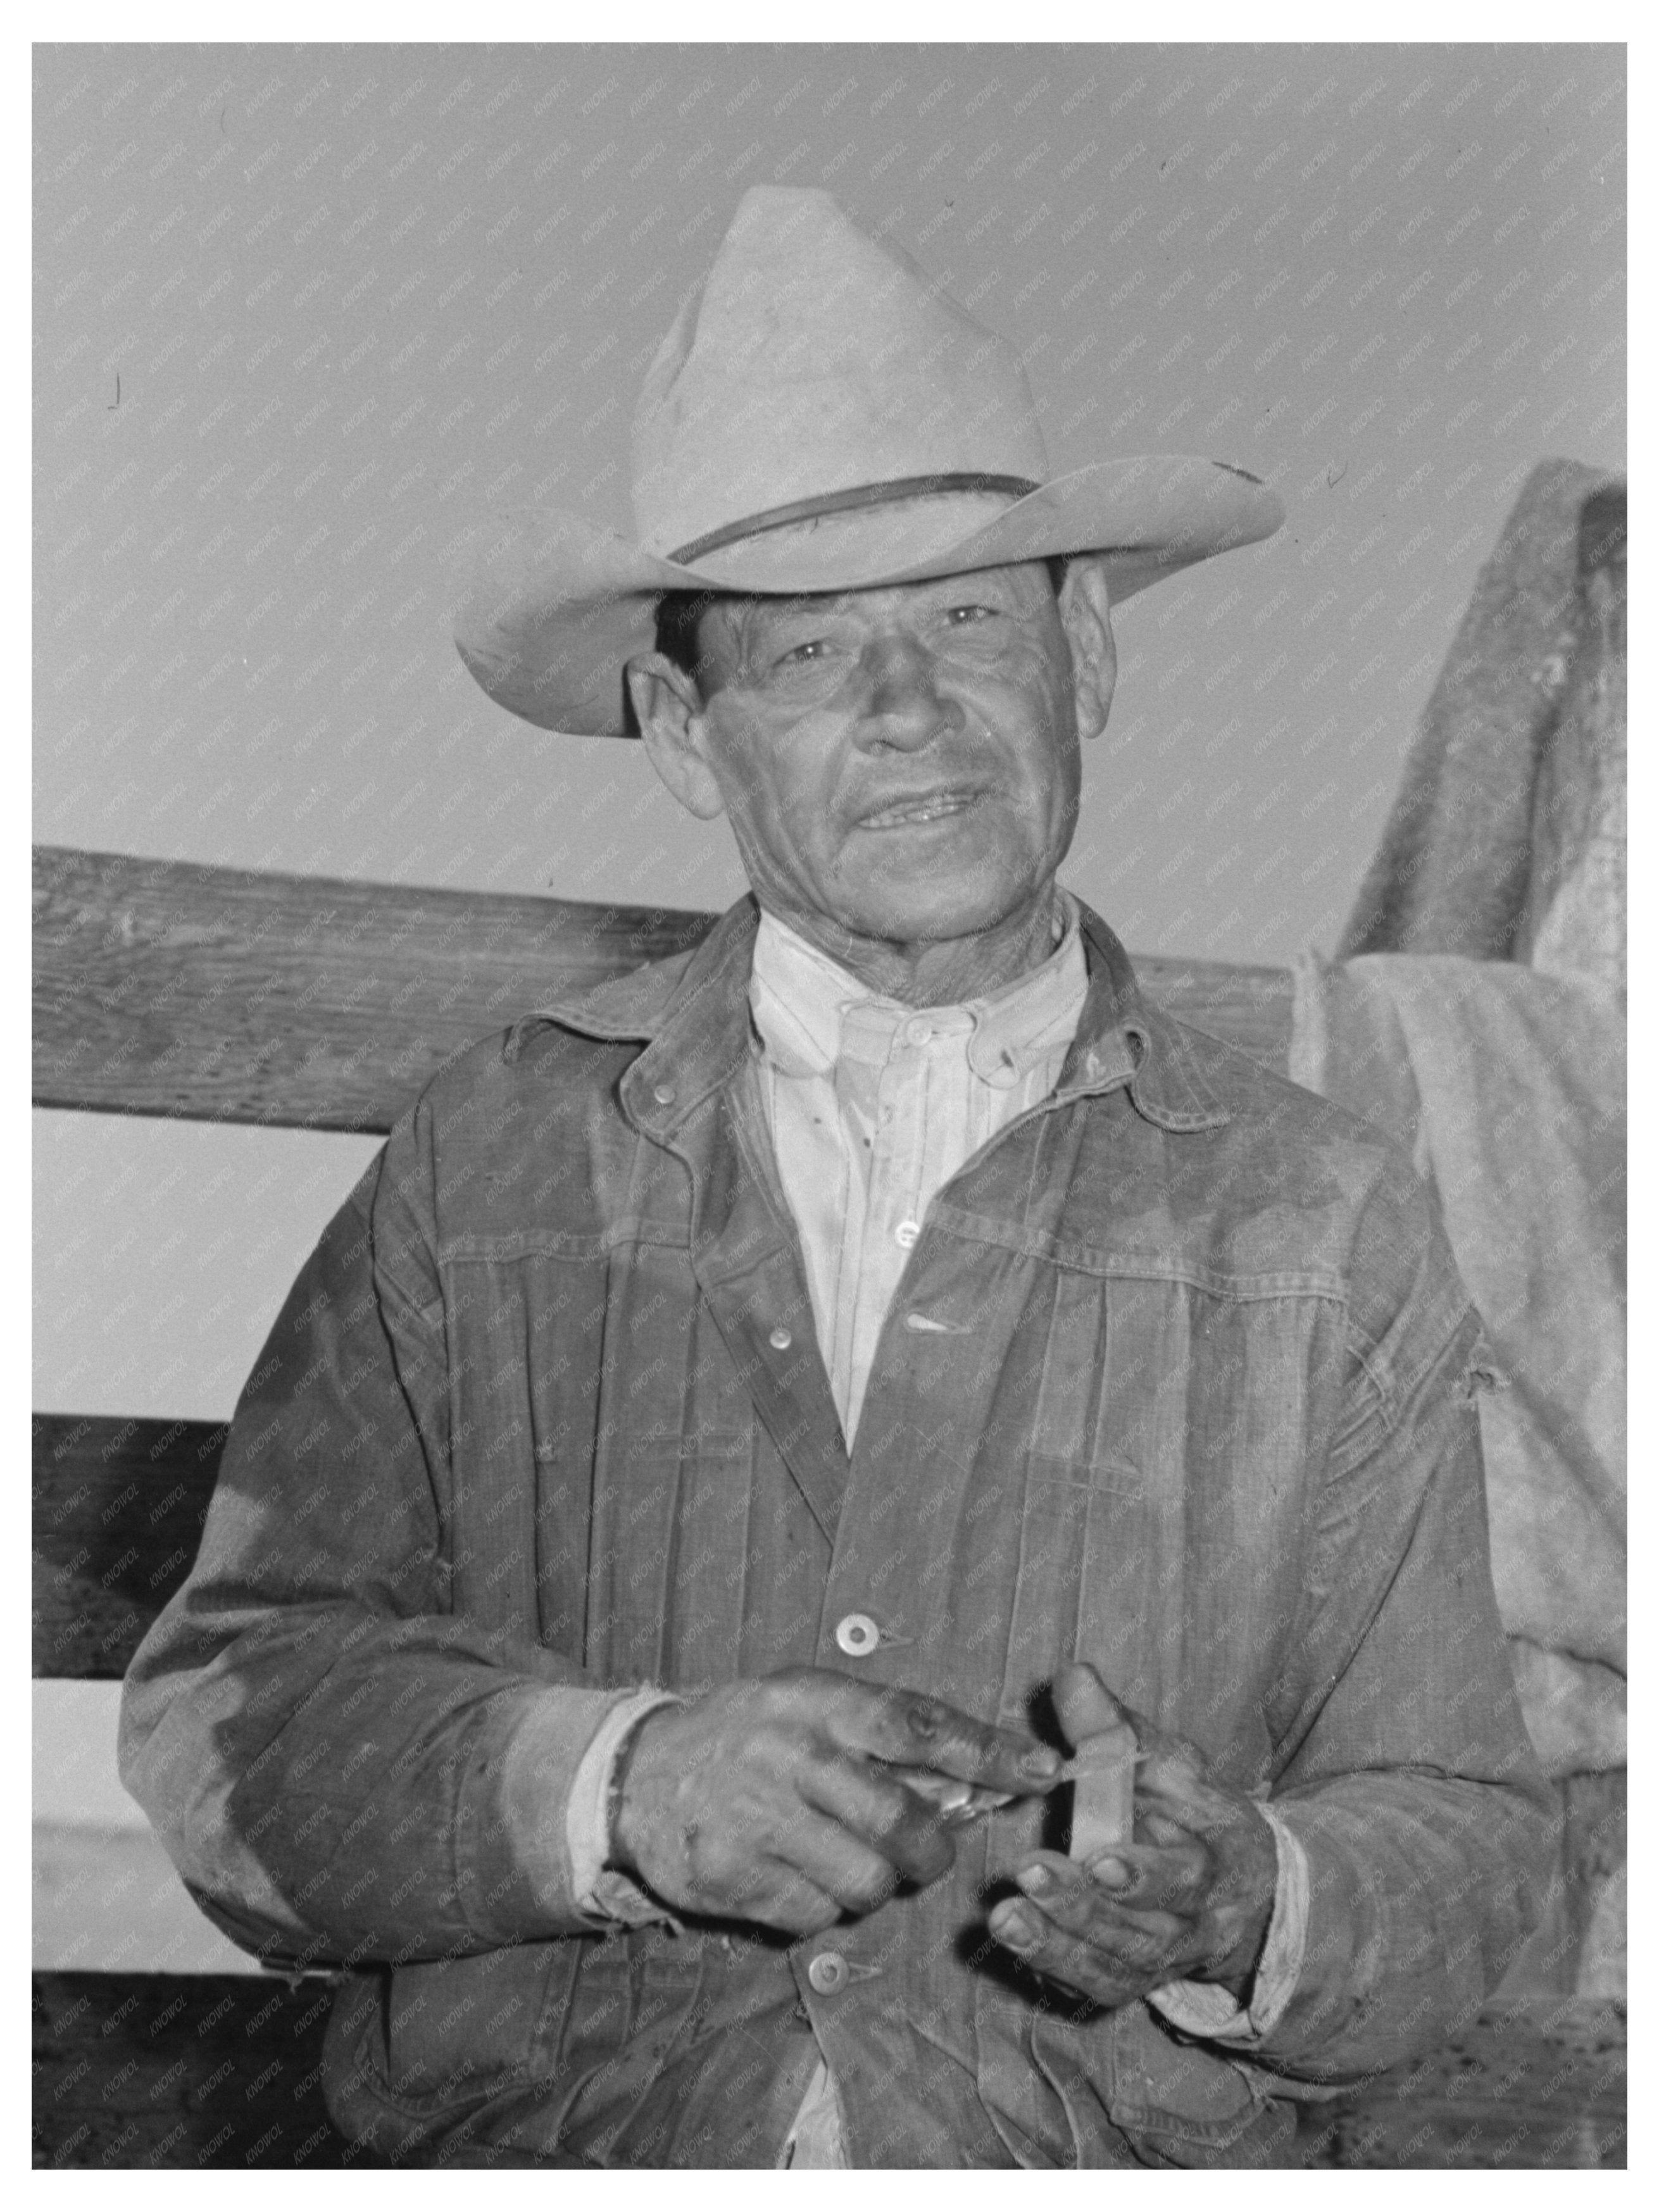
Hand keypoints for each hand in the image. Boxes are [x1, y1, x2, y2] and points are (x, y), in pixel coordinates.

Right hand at [610, 1667, 1060, 1934]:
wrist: (635, 1772)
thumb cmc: (747, 1735)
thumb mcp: (808, 1705)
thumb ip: (882, 1735)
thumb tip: (975, 1779)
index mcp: (815, 1702)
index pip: (917, 1725)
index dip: (987, 1751)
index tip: (1042, 1771)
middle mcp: (789, 1756)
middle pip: (901, 1822)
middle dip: (931, 1850)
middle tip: (925, 1852)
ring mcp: (757, 1819)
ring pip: (866, 1881)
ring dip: (872, 1882)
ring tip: (841, 1857)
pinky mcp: (731, 1877)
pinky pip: (815, 1915)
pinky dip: (820, 1906)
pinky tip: (794, 1873)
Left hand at [987, 1664, 1276, 2010]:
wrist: (1238, 1893)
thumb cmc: (1193, 1812)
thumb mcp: (1168, 1762)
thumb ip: (1117, 1728)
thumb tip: (1071, 1676)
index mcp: (1216, 1866)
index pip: (1187, 1878)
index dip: (1145, 1874)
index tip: (1098, 1858)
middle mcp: (1193, 1927)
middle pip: (1145, 1934)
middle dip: (1086, 1908)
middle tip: (1032, 1874)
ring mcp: (1160, 1964)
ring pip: (1114, 1967)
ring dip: (1057, 1944)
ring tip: (1005, 1916)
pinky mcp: (1127, 1982)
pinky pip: (1092, 1987)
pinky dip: (1054, 1968)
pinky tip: (1016, 1940)